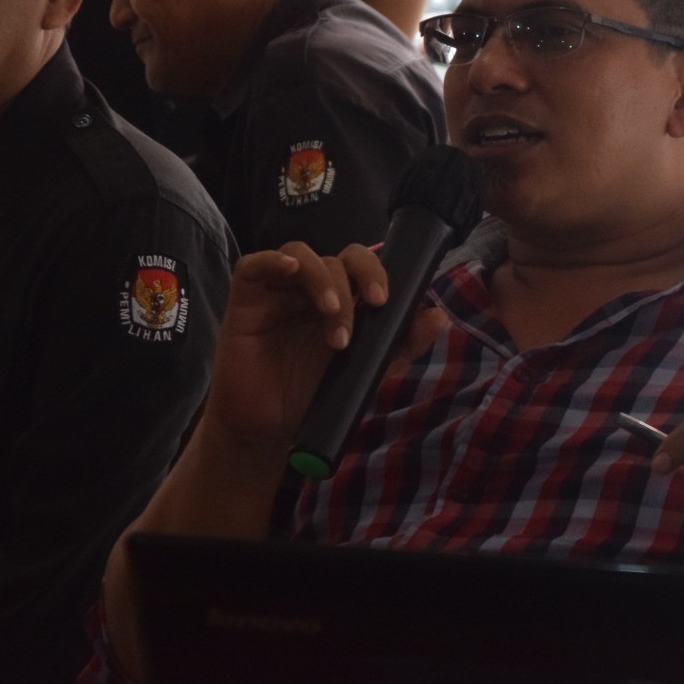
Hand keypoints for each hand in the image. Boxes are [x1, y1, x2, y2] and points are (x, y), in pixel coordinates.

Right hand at [196, 242, 443, 460]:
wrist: (270, 430)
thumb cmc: (315, 395)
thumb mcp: (368, 370)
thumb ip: (402, 344)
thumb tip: (438, 316)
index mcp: (342, 299)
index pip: (361, 264)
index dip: (377, 271)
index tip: (385, 300)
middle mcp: (311, 290)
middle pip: (337, 256)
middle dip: (359, 274)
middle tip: (371, 303)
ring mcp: (278, 291)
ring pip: (302, 254)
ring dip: (324, 279)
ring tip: (333, 316)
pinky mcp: (245, 299)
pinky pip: (254, 265)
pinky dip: (274, 259)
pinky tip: (291, 270)